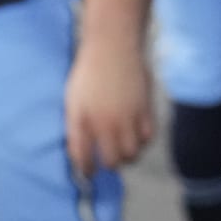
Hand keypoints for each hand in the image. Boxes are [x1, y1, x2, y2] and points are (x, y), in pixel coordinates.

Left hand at [65, 39, 155, 175]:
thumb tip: (82, 148)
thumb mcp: (73, 100)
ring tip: (124, 152)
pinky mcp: (145, 109)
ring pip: (133, 153)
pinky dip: (144, 142)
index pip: (83, 157)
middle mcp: (105, 123)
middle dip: (110, 165)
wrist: (113, 47)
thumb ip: (76, 126)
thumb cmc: (89, 72)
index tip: (88, 173)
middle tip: (109, 162)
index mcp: (83, 121)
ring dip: (128, 157)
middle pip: (112, 160)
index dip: (86, 169)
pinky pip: (148, 137)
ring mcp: (127, 117)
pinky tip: (138, 137)